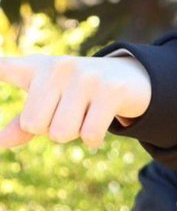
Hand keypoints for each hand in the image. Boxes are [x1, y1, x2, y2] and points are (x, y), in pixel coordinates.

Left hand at [0, 54, 150, 148]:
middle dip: (52, 130)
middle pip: (36, 125)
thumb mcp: (49, 102)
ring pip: (62, 132)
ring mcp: (84, 77)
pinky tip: (99, 124)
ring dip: (74, 135)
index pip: (0, 67)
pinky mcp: (109, 91)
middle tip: (68, 114)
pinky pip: (88, 134)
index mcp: (35, 69)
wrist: (129, 77)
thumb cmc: (77, 93)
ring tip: (84, 117)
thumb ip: (24, 123)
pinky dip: (93, 139)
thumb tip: (0, 144)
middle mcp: (58, 68)